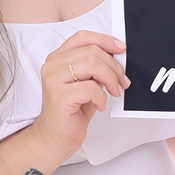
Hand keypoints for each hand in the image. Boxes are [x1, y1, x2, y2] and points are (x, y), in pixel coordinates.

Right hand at [32, 28, 129, 158]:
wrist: (55, 138)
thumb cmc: (71, 111)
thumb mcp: (86, 83)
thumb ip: (96, 68)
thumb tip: (117, 56)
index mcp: (58, 58)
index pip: (82, 37)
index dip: (105, 40)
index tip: (121, 49)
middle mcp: (52, 65)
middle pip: (92, 51)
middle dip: (114, 66)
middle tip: (122, 82)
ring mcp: (53, 79)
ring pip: (92, 65)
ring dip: (110, 79)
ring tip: (114, 92)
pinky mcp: (59, 96)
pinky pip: (91, 88)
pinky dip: (102, 97)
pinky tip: (100, 105)